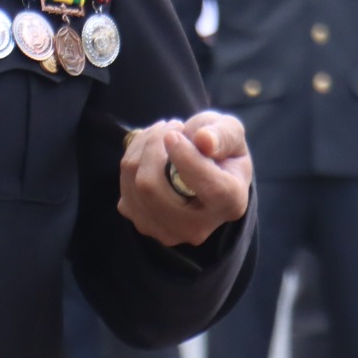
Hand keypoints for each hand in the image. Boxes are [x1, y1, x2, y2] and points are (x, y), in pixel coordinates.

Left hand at [117, 110, 250, 247]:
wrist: (205, 176)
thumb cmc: (220, 151)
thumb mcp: (231, 133)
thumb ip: (224, 135)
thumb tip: (203, 140)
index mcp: (230, 203)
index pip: (208, 187)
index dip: (186, 157)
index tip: (174, 132)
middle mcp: (197, 228)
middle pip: (153, 187)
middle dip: (153, 146)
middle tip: (170, 126)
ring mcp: (165, 230)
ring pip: (135, 184)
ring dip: (142, 147)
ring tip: (162, 132)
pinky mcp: (142, 223)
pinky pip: (126, 187)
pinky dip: (133, 159)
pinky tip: (151, 151)